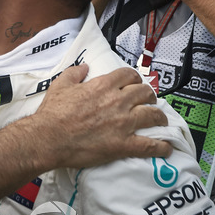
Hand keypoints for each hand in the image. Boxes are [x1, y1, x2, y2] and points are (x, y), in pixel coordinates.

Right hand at [35, 64, 171, 169]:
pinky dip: (161, 147)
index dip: (134, 78)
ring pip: (153, 115)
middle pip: (145, 93)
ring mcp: (123, 123)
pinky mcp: (123, 144)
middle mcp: (117, 101)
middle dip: (149, 96)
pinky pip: (150, 145)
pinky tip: (166, 148)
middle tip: (148, 101)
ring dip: (159, 117)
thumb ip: (74, 73)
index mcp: (103, 86)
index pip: (129, 75)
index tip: (134, 84)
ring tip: (160, 121)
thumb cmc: (52, 113)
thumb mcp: (59, 86)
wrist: (48, 138)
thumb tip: (84, 67)